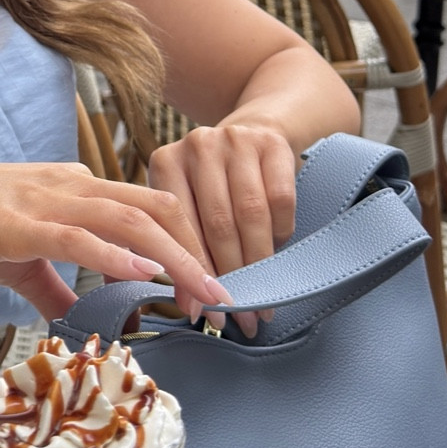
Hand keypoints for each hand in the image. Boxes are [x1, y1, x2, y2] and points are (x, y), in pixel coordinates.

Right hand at [0, 162, 235, 325]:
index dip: (189, 245)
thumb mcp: (24, 258)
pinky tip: (145, 276)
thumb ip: (58, 286)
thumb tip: (82, 318)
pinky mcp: (24, 224)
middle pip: (157, 211)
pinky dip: (118, 256)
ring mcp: (50, 201)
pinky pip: (81, 237)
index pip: (151, 209)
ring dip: (174, 259)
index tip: (211, 286)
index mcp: (78, 188)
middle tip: (227, 296)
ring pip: (130, 222)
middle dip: (199, 253)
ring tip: (204, 293)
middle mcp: (73, 185)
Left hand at [145, 123, 299, 336]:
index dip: (192, 273)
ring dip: (258, 264)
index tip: (204, 311)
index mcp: (165, 163)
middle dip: (230, 276)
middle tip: (240, 316)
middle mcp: (197, 146)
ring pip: (250, 215)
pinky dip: (280, 234)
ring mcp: (236, 141)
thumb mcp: (182, 200)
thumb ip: (172, 241)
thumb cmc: (211, 183)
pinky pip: (281, 201)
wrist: (253, 131)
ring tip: (262, 299)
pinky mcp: (272, 145)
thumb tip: (177, 301)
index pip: (179, 226)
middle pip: (217, 224)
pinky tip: (276, 253)